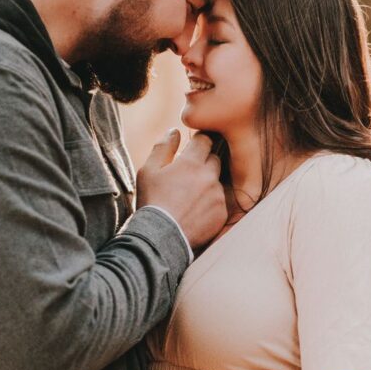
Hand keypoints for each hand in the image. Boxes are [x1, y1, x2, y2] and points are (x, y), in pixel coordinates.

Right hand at [136, 130, 226, 248]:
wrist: (159, 238)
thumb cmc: (151, 202)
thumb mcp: (148, 171)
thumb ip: (163, 147)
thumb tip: (174, 131)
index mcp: (191, 162)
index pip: (205, 140)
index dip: (198, 143)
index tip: (192, 150)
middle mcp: (209, 176)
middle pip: (214, 159)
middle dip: (203, 163)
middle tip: (187, 176)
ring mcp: (218, 196)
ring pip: (217, 182)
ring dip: (207, 185)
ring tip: (189, 198)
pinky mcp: (222, 214)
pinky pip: (220, 202)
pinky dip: (211, 204)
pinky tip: (195, 212)